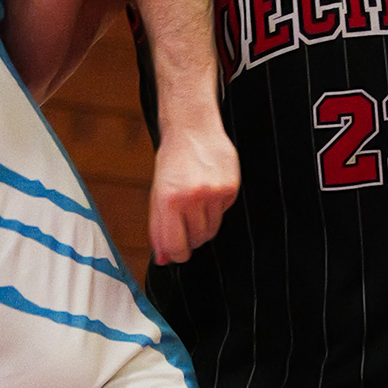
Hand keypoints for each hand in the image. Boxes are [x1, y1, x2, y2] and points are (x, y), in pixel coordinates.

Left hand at [149, 113, 239, 264]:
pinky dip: (217, 206)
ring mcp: (212, 193)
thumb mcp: (157, 193)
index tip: (177, 253)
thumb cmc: (173, 161)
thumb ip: (159, 228)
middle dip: (192, 237)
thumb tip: (164, 259)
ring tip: (197, 202)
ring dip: (205, 222)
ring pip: (212, 229)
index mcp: (167, 200)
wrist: (193, 129)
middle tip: (187, 221)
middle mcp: (190, 198)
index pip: (175, 245)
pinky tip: (210, 189)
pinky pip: (224, 212)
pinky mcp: (230, 188)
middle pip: (197, 240)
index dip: (177, 254)